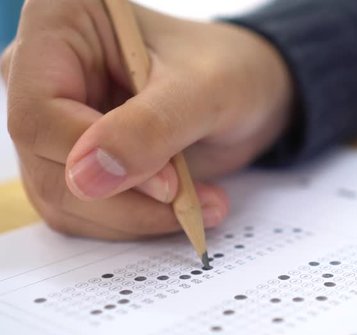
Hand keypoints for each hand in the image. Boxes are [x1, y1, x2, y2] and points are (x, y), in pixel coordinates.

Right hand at [1, 0, 292, 238]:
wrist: (250, 92)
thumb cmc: (231, 71)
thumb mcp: (203, 91)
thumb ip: (149, 128)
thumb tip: (86, 177)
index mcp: (62, 26)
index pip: (40, 113)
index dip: (96, 158)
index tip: (167, 184)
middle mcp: (44, 74)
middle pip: (46, 163)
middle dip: (122, 199)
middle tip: (188, 201)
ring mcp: (57, 122)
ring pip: (62, 198)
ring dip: (133, 217)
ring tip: (200, 204)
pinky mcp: (77, 160)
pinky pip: (83, 212)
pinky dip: (133, 221)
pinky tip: (181, 209)